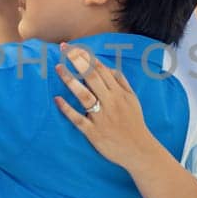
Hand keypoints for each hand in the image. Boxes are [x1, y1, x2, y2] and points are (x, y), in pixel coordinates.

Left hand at [54, 43, 156, 170]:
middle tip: (64, 49)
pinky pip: (78, 119)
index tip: (74, 47)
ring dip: (70, 81)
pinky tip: (57, 99)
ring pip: (84, 95)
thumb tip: (109, 68)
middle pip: (92, 77)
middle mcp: (110, 102)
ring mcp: (101, 117)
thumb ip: (122, 82)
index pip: (101, 70)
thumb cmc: (134, 123)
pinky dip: (68, 109)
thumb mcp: (133, 99)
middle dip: (77, 61)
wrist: (139, 150)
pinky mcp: (94, 133)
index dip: (86, 57)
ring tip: (58, 68)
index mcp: (119, 93)